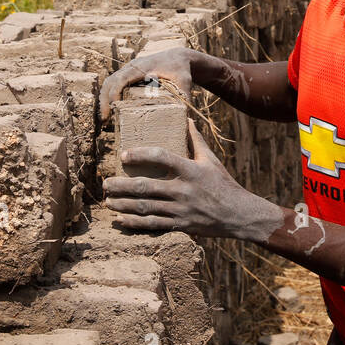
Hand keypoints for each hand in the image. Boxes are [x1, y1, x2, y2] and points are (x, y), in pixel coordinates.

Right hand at [99, 47, 198, 121]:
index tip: (115, 106)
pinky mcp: (129, 72)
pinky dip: (109, 94)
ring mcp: (129, 68)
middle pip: (111, 80)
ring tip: (105, 116)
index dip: (115, 91)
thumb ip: (184, 97)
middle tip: (105, 118)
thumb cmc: (181, 69)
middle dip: (105, 98)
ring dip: (104, 97)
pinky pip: (114, 81)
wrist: (178, 56)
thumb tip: (187, 119)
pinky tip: (110, 108)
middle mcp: (133, 66)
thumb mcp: (184, 82)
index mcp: (143, 67)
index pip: (123, 78)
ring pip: (109, 81)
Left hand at [103, 120, 279, 239]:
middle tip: (105, 183)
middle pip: (146, 187)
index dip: (141, 154)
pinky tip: (121, 220)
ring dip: (123, 205)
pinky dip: (135, 223)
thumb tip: (186, 119)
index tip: (124, 155)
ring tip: (108, 201)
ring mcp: (181, 209)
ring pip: (146, 207)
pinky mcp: (181, 225)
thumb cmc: (224, 184)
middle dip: (122, 186)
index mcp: (191, 170)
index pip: (161, 157)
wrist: (239, 215)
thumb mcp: (212, 160)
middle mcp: (184, 190)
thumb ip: (196, 140)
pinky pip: (153, 224)